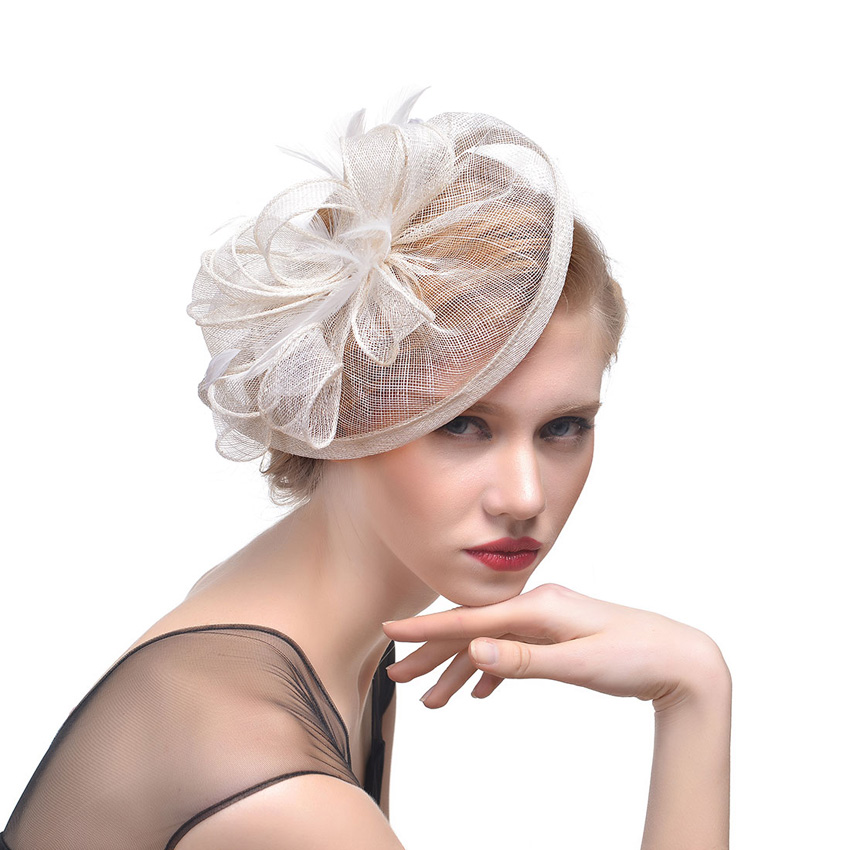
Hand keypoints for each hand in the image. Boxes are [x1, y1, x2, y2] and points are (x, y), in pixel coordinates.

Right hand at [382, 583, 728, 712]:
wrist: (679, 659)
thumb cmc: (635, 657)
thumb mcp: (580, 664)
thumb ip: (525, 659)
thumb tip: (476, 649)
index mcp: (538, 607)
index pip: (470, 618)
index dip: (427, 628)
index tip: (390, 631)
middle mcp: (536, 607)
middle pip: (472, 630)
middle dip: (433, 654)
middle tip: (398, 677)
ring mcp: (546, 622)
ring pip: (489, 644)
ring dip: (460, 671)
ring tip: (432, 701)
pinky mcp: (555, 638)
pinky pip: (512, 652)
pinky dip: (491, 672)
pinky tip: (479, 693)